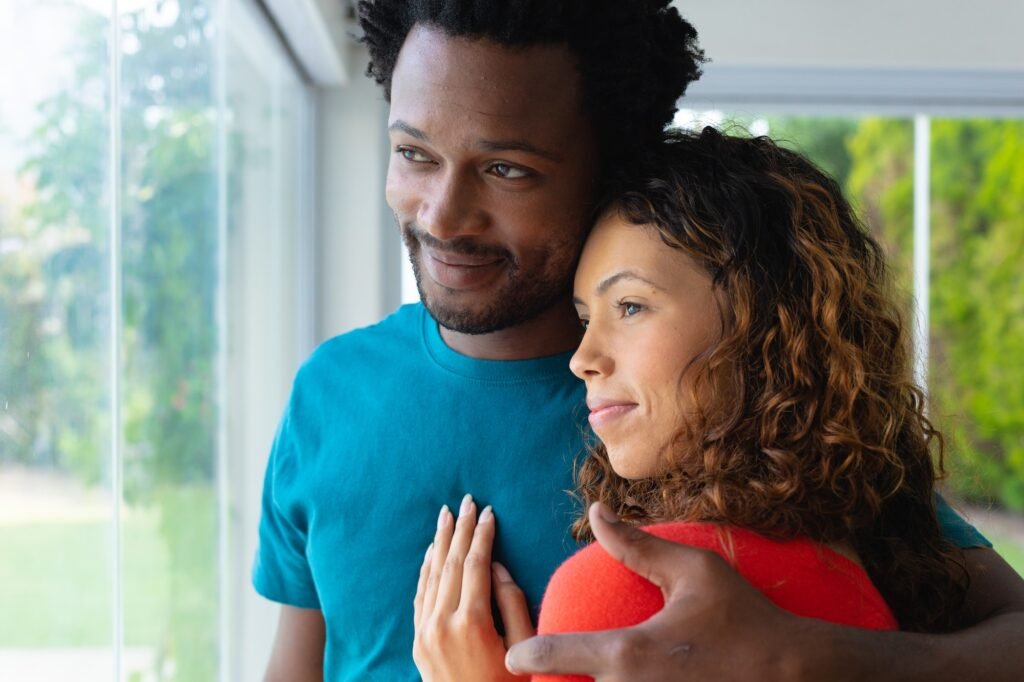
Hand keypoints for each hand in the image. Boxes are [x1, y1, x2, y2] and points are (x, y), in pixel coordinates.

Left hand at [413, 495, 534, 681]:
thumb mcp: (522, 647)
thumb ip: (512, 603)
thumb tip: (496, 567)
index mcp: (471, 622)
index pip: (476, 564)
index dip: (483, 535)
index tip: (489, 512)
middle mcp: (441, 623)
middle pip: (451, 563)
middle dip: (460, 529)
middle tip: (466, 500)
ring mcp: (425, 633)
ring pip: (431, 575)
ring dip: (439, 542)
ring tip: (446, 515)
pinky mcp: (418, 642)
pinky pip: (420, 596)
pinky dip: (426, 570)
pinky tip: (431, 553)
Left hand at [505, 502, 806, 681]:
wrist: (796, 676)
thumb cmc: (745, 621)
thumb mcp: (694, 571)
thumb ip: (637, 545)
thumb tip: (595, 513)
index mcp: (627, 654)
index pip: (552, 655)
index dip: (527, 653)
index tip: (517, 655)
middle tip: (542, 676)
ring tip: (574, 680)